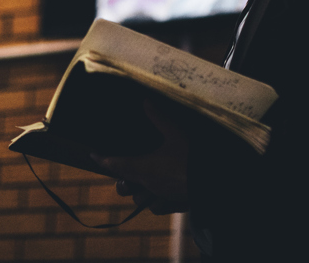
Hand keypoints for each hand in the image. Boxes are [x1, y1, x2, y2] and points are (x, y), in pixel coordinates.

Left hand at [92, 99, 189, 214]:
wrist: (214, 183)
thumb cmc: (192, 158)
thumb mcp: (176, 132)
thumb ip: (159, 117)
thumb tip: (146, 100)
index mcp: (143, 168)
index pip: (116, 164)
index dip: (103, 159)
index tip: (93, 155)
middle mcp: (148, 185)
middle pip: (125, 186)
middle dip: (122, 179)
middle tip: (123, 171)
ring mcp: (160, 197)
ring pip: (140, 200)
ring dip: (138, 192)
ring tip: (141, 183)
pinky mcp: (174, 205)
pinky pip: (158, 207)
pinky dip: (155, 202)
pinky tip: (160, 195)